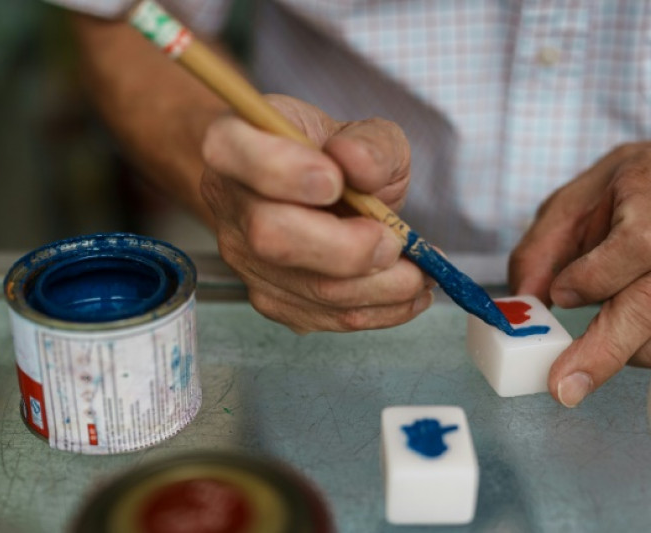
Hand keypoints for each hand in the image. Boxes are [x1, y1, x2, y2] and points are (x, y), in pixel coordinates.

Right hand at [200, 94, 433, 331]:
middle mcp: (229, 203)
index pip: (230, 152)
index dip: (282, 170)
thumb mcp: (365, 133)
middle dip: (346, 247)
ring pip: (307, 288)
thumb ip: (370, 143)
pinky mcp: (272, 299)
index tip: (335, 181)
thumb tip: (358, 164)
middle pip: (269, 236)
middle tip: (393, 240)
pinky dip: (381, 309)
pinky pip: (326, 317)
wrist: (321, 192)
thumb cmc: (335, 156)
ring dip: (379, 286)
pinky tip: (408, 291)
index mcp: (235, 142)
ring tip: (421, 271)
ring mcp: (244, 258)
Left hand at [509, 143, 650, 406]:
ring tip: (609, 341)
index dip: (597, 277)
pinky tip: (642, 344)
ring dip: (640, 351)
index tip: (561, 295)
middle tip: (565, 384)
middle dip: (605, 349)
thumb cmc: (627, 193)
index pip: (641, 242)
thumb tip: (524, 307)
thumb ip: (539, 252)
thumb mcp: (571, 202)